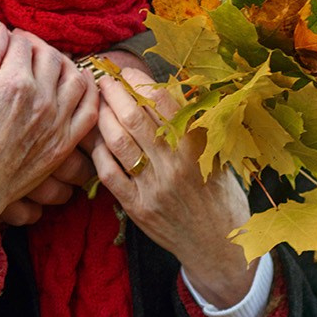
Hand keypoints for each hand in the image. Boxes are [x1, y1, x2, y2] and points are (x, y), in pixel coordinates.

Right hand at [0, 23, 98, 266]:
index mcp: (15, 82)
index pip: (23, 44)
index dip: (15, 37)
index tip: (9, 41)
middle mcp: (41, 99)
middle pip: (51, 56)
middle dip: (38, 47)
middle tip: (27, 51)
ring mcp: (56, 122)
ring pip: (76, 78)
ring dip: (67, 64)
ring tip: (52, 65)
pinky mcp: (64, 143)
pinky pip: (89, 112)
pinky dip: (89, 93)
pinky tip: (79, 86)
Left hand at [91, 67, 252, 308]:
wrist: (220, 245)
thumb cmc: (219, 194)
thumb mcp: (218, 156)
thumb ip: (197, 125)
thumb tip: (168, 89)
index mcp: (198, 147)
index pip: (164, 104)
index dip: (141, 83)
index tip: (127, 72)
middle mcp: (175, 165)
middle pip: (134, 119)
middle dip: (114, 94)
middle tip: (104, 82)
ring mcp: (154, 188)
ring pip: (118, 143)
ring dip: (103, 119)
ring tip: (98, 106)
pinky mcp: (138, 208)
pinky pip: (109, 174)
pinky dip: (99, 153)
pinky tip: (97, 141)